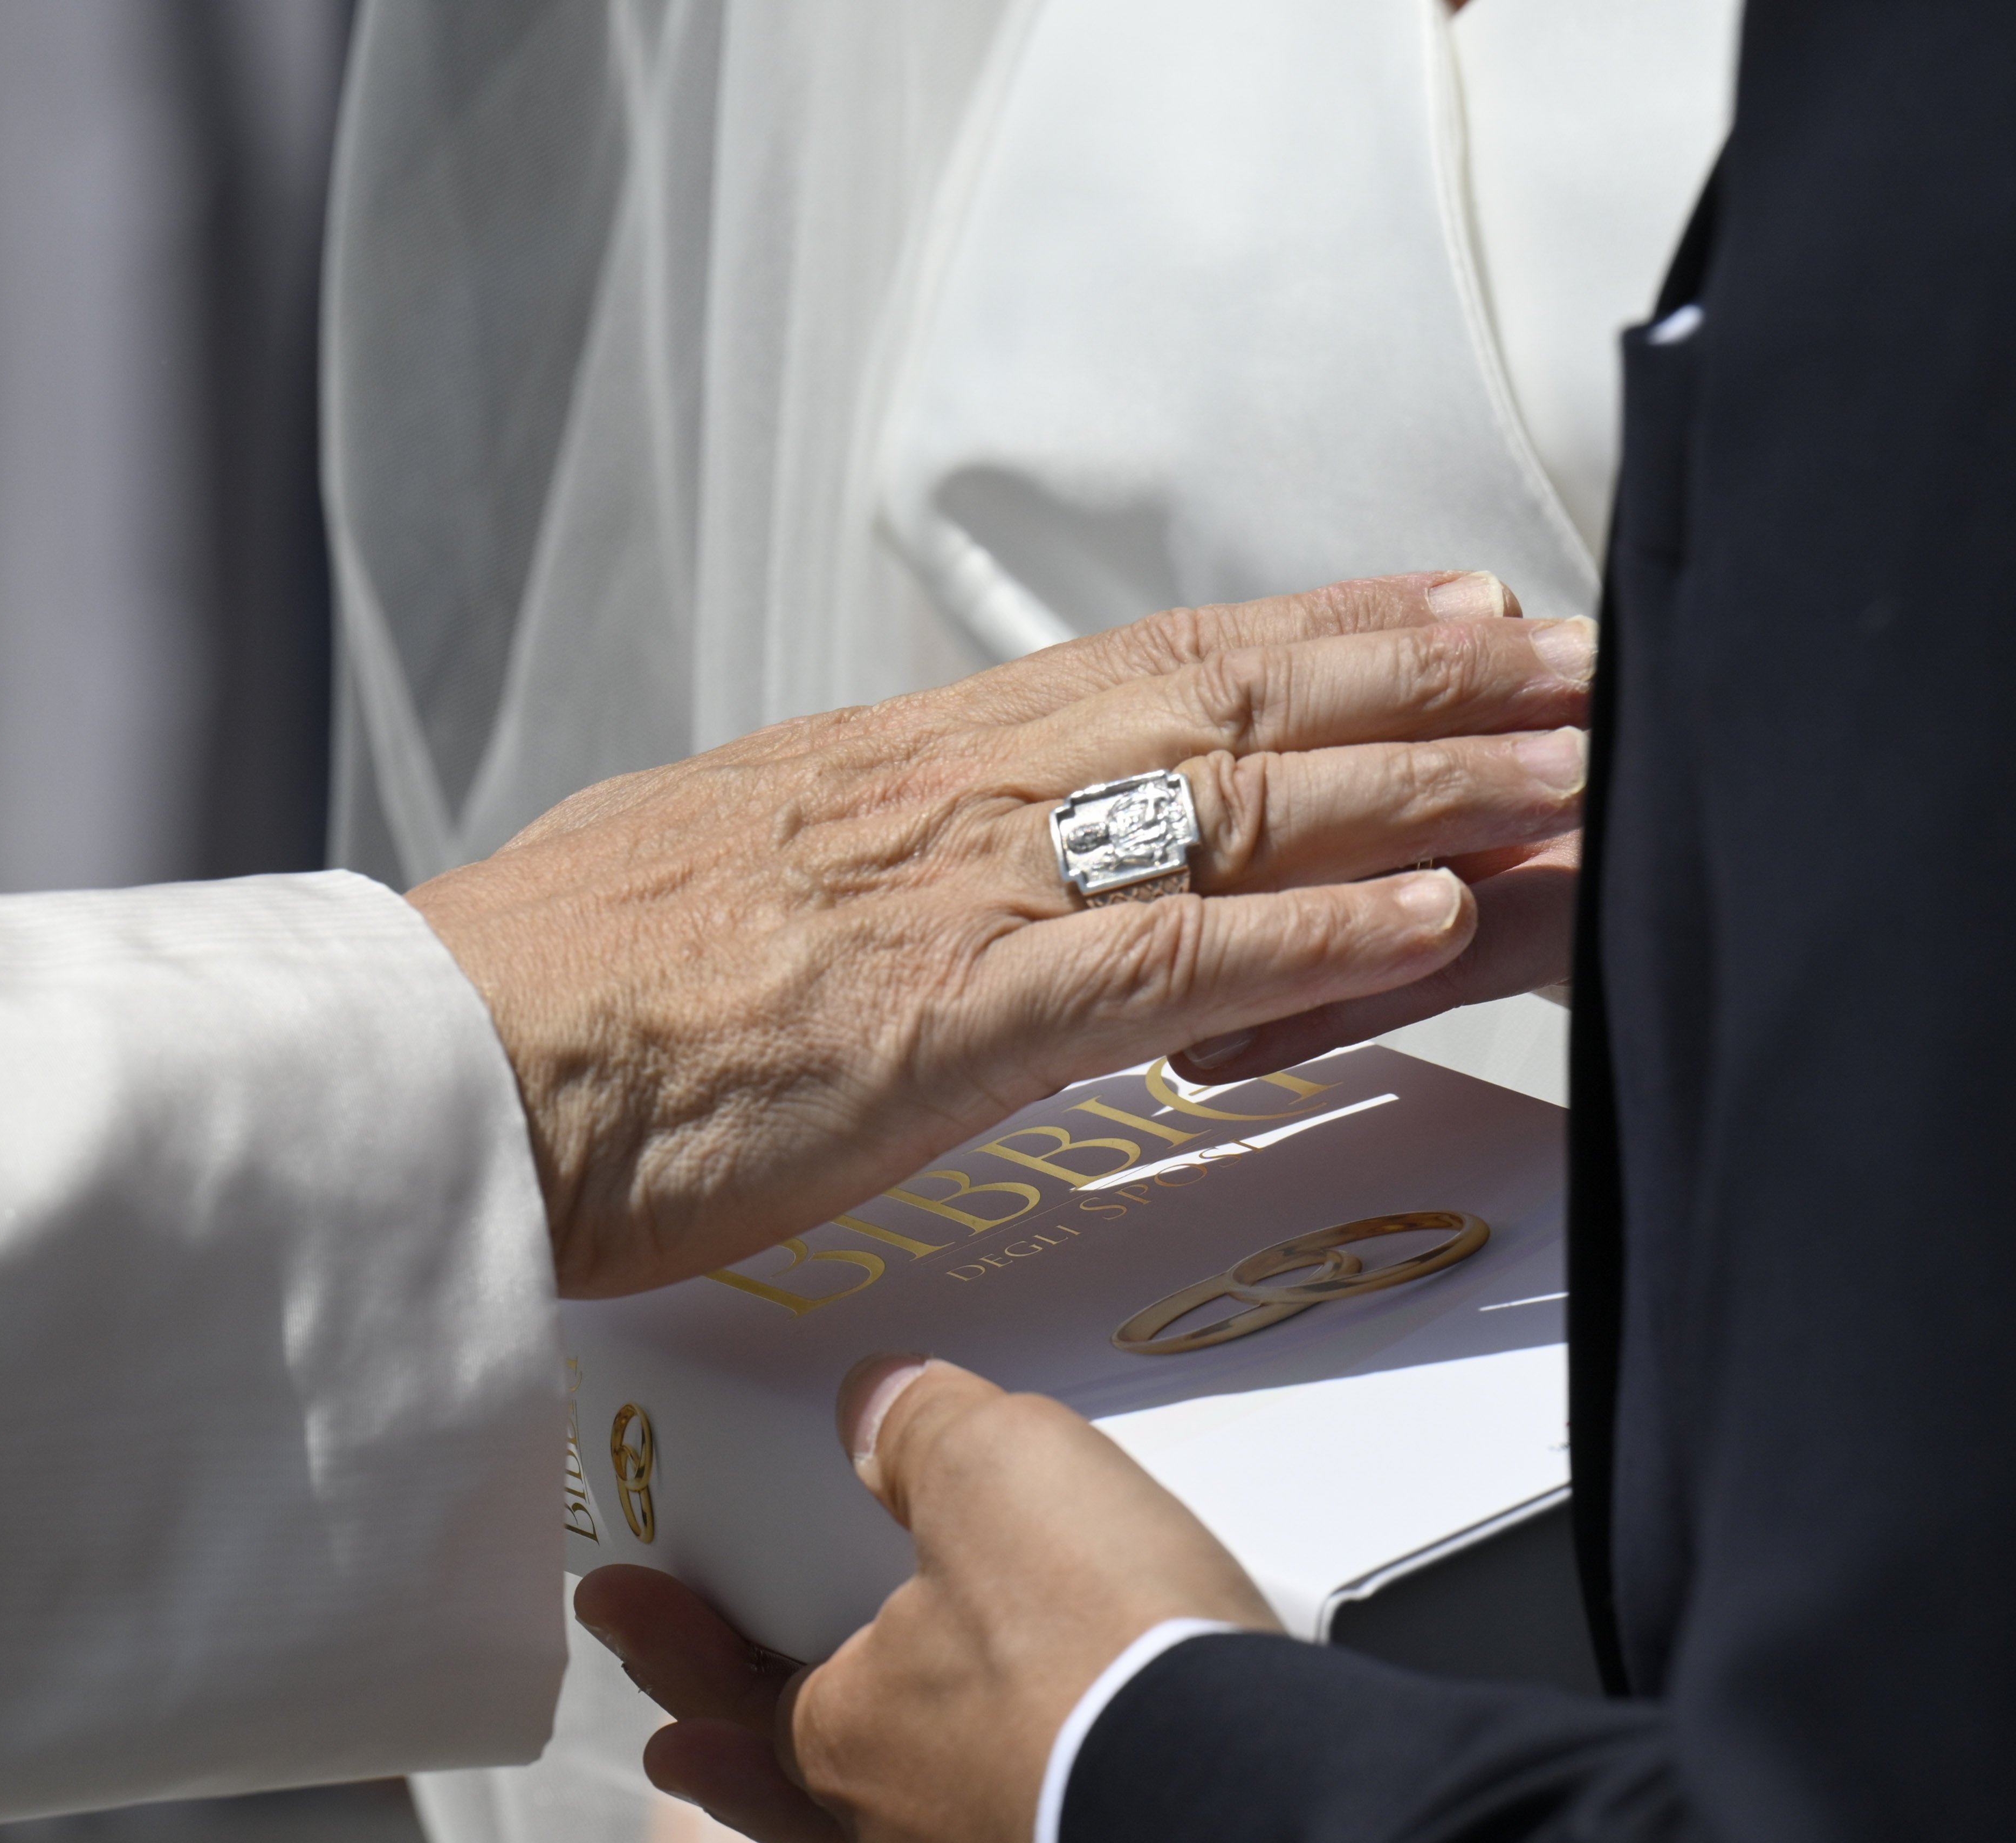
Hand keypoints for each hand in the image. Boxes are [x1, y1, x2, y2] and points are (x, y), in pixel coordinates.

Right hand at [410, 574, 1587, 1297]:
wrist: (449, 1063)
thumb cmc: (564, 1001)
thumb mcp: (724, 878)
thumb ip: (851, 865)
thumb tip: (910, 871)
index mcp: (903, 768)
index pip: (1153, 666)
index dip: (1313, 629)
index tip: (1429, 606)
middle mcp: (958, 798)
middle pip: (1233, 701)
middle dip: (1420, 673)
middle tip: (1566, 654)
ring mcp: (966, 898)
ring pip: (1237, 806)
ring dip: (1420, 782)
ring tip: (1562, 764)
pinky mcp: (959, 1018)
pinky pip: (1177, 963)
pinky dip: (1317, 932)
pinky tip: (1429, 913)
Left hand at [581, 1355, 1269, 1842]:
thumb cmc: (1100, 1656)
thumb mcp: (1005, 1476)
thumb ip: (927, 1430)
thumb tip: (872, 1404)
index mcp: (849, 1746)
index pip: (730, 1685)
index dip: (670, 1639)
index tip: (610, 1604)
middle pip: (805, 1802)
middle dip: (737, 1766)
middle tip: (678, 1754)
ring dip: (896, 1838)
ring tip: (889, 1817)